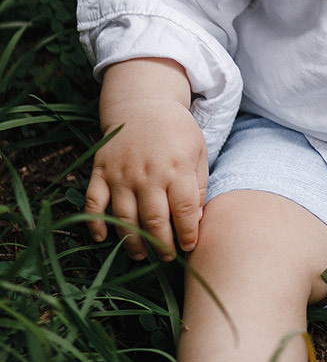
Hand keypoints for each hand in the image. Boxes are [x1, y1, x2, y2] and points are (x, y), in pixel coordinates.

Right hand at [84, 57, 207, 259]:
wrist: (143, 103)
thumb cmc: (175, 131)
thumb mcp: (197, 150)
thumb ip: (198, 185)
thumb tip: (194, 220)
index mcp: (177, 167)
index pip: (184, 210)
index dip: (187, 233)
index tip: (189, 246)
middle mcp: (148, 173)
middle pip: (155, 221)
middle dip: (162, 247)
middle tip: (166, 258)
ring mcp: (121, 174)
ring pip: (125, 219)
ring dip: (133, 243)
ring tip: (142, 255)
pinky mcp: (100, 172)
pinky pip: (93, 204)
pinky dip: (95, 223)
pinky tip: (102, 237)